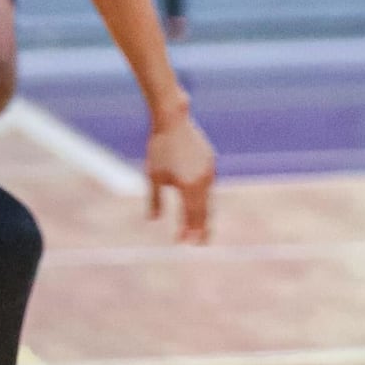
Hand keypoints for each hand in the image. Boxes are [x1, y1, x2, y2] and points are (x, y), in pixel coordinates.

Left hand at [145, 108, 216, 243]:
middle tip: (199, 244)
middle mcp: (203, 181)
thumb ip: (155, 200)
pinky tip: (199, 203)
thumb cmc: (159, 149)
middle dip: (201, 229)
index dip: (188, 231)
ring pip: (208, 198)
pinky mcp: (211, 162)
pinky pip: (208, 185)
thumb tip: (153, 219)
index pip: (192, 216)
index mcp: (189, 187)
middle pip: (205, 211)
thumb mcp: (153, 177)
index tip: (183, 243)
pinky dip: (204, 197)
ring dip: (204, 214)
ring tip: (200, 227)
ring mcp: (210, 171)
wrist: (173, 120)